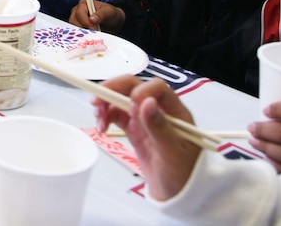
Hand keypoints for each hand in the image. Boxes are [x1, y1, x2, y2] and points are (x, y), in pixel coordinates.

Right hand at [69, 0, 124, 31]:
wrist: (113, 22)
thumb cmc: (110, 14)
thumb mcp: (110, 12)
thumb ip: (102, 14)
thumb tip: (92, 19)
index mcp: (83, 4)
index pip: (79, 13)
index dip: (85, 21)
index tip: (94, 28)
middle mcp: (77, 10)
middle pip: (73, 20)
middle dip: (82, 28)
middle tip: (92, 33)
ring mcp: (76, 19)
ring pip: (73, 27)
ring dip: (81, 33)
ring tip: (91, 36)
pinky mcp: (77, 27)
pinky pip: (75, 33)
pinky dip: (81, 36)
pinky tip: (88, 38)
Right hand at [93, 76, 200, 201]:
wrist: (178, 194)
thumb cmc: (183, 174)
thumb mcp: (172, 153)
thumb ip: (159, 127)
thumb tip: (146, 103)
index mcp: (175, 112)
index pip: (157, 88)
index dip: (141, 91)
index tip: (130, 105)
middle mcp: (159, 110)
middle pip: (133, 88)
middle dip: (113, 91)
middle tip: (97, 101)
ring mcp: (145, 119)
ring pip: (121, 100)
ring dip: (106, 104)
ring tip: (98, 119)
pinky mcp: (134, 129)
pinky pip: (116, 115)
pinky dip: (105, 117)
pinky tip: (101, 127)